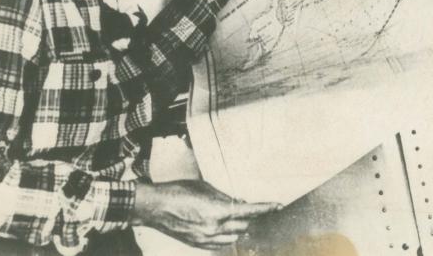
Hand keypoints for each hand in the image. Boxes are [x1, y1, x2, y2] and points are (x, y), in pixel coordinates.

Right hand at [132, 179, 279, 248]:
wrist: (155, 207)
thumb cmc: (179, 191)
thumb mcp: (206, 188)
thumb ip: (225, 197)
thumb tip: (240, 203)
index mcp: (217, 211)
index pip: (248, 211)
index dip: (265, 208)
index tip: (277, 205)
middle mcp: (213, 228)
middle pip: (243, 224)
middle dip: (250, 216)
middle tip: (253, 207)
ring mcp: (205, 239)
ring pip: (233, 236)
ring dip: (239, 226)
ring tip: (238, 216)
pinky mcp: (197, 244)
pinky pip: (220, 244)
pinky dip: (227, 236)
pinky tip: (226, 228)